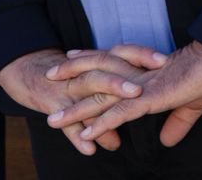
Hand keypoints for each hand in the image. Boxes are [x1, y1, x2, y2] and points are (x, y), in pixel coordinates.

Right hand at [0, 46, 157, 154]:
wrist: (37, 73)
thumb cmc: (83, 78)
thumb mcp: (105, 80)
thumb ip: (124, 97)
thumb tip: (134, 130)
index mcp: (104, 61)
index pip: (126, 52)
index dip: (143, 55)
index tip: (163, 61)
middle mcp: (89, 72)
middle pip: (104, 70)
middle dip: (120, 81)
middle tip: (138, 91)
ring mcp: (71, 88)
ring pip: (84, 94)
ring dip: (98, 106)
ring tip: (113, 120)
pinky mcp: (54, 106)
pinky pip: (67, 124)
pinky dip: (77, 137)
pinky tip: (90, 150)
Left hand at [67, 41, 201, 147]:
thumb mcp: (194, 103)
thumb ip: (178, 122)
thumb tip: (167, 141)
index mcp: (147, 71)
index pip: (113, 64)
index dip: (92, 62)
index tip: (74, 59)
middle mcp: (140, 76)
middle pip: (99, 75)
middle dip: (72, 78)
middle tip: (50, 77)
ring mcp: (143, 86)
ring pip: (103, 98)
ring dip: (77, 111)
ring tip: (54, 119)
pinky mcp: (152, 97)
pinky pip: (121, 113)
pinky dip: (102, 124)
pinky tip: (86, 134)